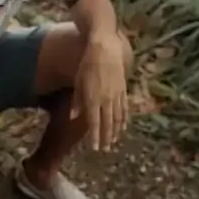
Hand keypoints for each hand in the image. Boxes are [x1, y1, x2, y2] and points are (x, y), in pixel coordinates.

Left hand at [76, 32, 128, 150]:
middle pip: (107, 123)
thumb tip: (74, 117)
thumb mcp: (77, 82)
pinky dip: (124, 119)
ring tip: (114, 141)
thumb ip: (77, 101)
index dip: (94, 137)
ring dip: (115, 131)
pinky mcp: (123, 89)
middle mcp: (106, 100)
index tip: (94, 148)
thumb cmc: (87, 64)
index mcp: (93, 99)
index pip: (94, 123)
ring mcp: (116, 95)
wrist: (105, 49)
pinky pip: (124, 108)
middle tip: (106, 149)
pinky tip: (123, 126)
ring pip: (117, 118)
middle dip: (106, 138)